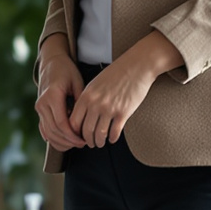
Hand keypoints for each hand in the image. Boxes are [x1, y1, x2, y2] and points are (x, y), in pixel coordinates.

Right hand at [34, 38, 83, 150]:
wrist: (51, 63)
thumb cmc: (67, 71)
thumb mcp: (77, 83)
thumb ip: (80, 102)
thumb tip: (84, 122)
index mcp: (52, 96)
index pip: (61, 123)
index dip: (72, 135)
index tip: (83, 140)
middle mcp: (42, 103)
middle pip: (54, 130)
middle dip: (68, 141)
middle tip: (83, 143)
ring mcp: (38, 108)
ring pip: (48, 132)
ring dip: (61, 142)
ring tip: (76, 143)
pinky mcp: (39, 111)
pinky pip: (44, 130)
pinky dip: (54, 138)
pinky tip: (65, 142)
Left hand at [66, 31, 182, 147]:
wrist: (137, 66)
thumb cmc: (116, 73)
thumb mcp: (95, 83)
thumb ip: (87, 98)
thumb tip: (81, 116)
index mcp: (86, 96)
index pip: (74, 121)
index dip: (75, 132)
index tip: (78, 135)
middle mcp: (95, 103)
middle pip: (85, 131)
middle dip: (87, 140)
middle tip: (90, 143)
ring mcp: (109, 109)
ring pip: (99, 134)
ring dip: (99, 142)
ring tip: (100, 143)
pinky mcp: (123, 113)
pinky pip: (114, 132)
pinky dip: (112, 138)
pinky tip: (112, 138)